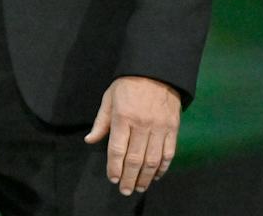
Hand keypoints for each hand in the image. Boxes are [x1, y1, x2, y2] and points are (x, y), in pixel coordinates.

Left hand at [84, 75, 181, 195]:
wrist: (156, 72)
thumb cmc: (127, 85)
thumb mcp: (109, 98)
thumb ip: (101, 122)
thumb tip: (90, 140)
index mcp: (123, 118)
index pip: (117, 149)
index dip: (114, 167)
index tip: (112, 179)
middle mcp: (142, 126)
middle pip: (135, 159)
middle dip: (129, 178)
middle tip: (125, 191)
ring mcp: (159, 129)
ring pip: (153, 160)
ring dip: (146, 178)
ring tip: (140, 188)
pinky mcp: (173, 129)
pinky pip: (168, 154)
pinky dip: (162, 168)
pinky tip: (156, 176)